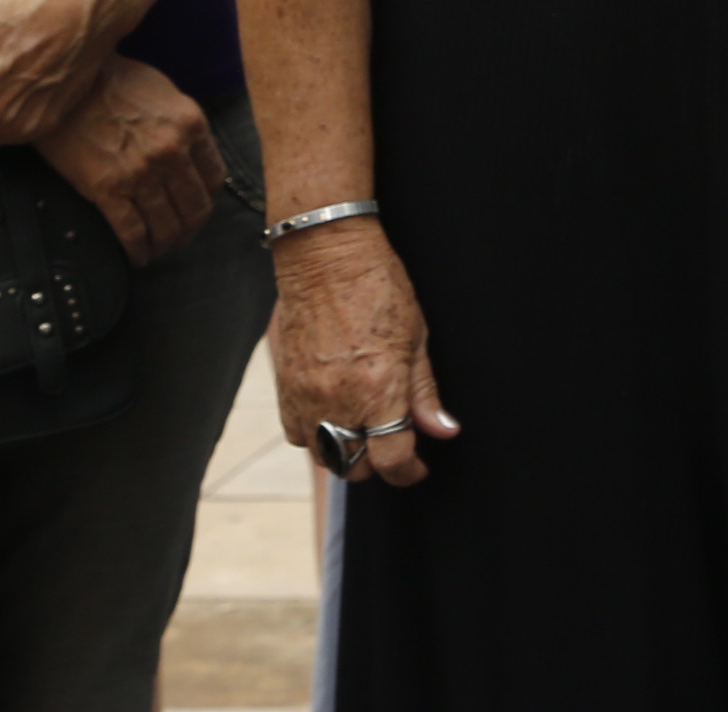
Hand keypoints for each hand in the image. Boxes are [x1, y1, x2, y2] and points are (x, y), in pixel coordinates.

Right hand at [33, 56, 225, 263]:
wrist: (65, 87)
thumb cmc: (113, 83)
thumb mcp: (164, 93)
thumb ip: (184, 125)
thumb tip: (193, 156)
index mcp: (190, 125)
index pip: (215, 177)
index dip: (209, 199)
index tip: (199, 206)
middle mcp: (171, 152)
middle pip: (195, 208)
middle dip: (191, 228)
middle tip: (182, 236)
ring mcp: (140, 173)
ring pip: (166, 225)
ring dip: (166, 243)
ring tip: (160, 248)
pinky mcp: (108, 190)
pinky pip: (132, 232)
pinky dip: (138, 250)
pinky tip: (138, 256)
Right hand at [271, 219, 460, 487]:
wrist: (325, 256)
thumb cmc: (378, 287)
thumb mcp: (417, 337)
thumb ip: (425, 393)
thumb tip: (443, 431)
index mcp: (378, 389)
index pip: (391, 460)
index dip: (408, 471)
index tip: (416, 467)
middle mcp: (338, 401)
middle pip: (355, 467)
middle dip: (377, 463)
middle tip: (392, 440)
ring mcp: (306, 397)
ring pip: (323, 456)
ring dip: (345, 452)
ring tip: (363, 427)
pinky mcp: (284, 388)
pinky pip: (297, 434)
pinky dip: (316, 435)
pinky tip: (334, 412)